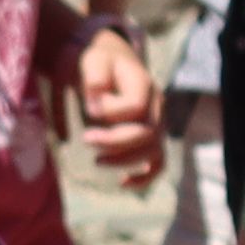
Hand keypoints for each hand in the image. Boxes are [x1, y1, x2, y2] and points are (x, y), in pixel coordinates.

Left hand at [71, 19, 163, 185]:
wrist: (111, 62)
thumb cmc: (99, 63)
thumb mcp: (92, 60)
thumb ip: (94, 79)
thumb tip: (95, 109)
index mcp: (144, 84)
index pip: (136, 106)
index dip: (112, 112)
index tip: (88, 108)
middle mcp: (157, 106)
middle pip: (148, 133)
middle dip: (115, 142)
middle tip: (86, 138)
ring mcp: (157, 124)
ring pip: (154, 152)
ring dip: (125, 161)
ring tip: (97, 161)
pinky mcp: (152, 138)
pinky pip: (158, 164)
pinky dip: (144, 178)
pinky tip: (123, 183)